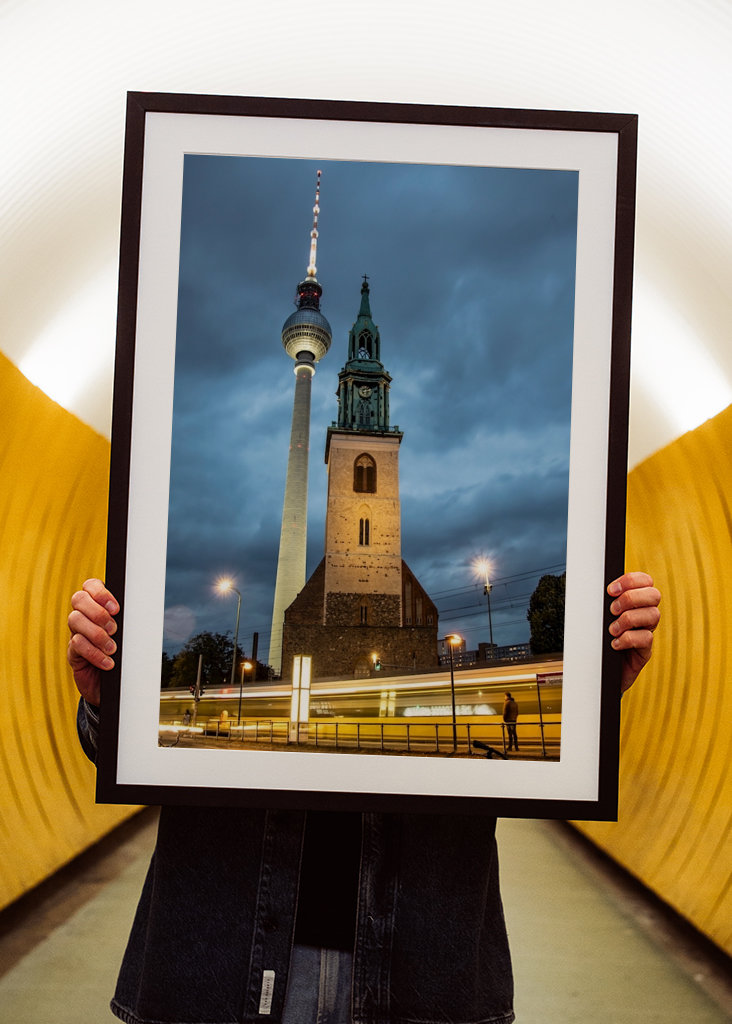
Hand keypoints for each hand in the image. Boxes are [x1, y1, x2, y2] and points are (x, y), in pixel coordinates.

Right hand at [67, 579, 119, 705]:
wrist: (116, 684)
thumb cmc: (125, 654)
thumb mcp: (129, 634)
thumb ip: (130, 620)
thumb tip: (142, 609)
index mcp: (98, 605)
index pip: (90, 585)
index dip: (100, 592)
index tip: (116, 608)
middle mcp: (84, 616)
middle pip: (78, 599)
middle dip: (98, 612)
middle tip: (114, 629)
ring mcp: (76, 632)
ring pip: (75, 620)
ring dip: (97, 634)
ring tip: (112, 648)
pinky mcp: (73, 652)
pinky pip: (77, 644)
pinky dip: (94, 653)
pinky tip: (108, 662)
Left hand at [607, 571, 660, 692]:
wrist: (598, 671)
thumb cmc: (597, 640)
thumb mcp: (599, 618)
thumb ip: (602, 602)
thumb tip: (591, 587)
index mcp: (635, 602)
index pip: (645, 581)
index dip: (631, 580)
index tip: (610, 590)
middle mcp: (645, 615)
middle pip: (654, 595)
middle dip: (631, 598)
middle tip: (612, 610)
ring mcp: (646, 632)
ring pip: (653, 615)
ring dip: (628, 619)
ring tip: (612, 630)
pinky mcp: (645, 651)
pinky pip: (646, 638)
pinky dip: (628, 639)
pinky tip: (614, 644)